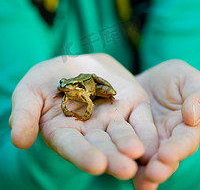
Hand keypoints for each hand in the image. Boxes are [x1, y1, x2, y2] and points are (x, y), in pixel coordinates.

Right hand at [9, 53, 156, 179]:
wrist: (74, 63)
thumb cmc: (47, 78)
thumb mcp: (29, 91)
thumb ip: (24, 114)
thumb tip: (19, 140)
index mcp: (65, 132)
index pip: (73, 146)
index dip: (83, 155)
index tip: (95, 164)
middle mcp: (91, 131)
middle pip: (102, 146)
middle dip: (112, 157)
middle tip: (124, 168)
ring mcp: (113, 119)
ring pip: (123, 135)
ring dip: (131, 146)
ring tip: (139, 154)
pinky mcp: (130, 105)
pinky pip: (140, 120)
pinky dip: (147, 131)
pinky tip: (153, 141)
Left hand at [133, 60, 199, 189]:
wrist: (145, 80)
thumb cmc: (172, 76)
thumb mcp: (185, 77)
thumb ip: (195, 93)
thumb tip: (192, 117)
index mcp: (187, 126)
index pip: (186, 139)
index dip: (178, 148)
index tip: (167, 155)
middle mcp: (170, 139)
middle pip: (168, 156)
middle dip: (161, 167)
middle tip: (152, 174)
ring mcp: (150, 142)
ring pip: (149, 160)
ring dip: (144, 172)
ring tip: (138, 182)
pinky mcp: (132, 140)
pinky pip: (128, 152)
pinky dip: (124, 161)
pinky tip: (115, 171)